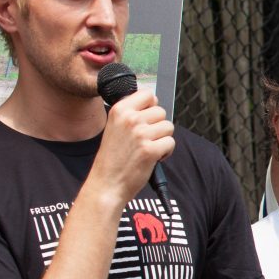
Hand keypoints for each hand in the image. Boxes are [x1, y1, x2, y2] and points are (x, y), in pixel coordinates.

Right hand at [92, 89, 175, 203]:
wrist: (107, 183)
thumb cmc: (113, 158)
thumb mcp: (115, 126)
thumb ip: (131, 113)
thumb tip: (154, 102)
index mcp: (120, 110)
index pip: (148, 94)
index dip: (151, 107)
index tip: (146, 119)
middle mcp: (130, 119)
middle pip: (161, 112)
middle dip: (158, 126)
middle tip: (145, 140)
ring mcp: (141, 134)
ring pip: (168, 127)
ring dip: (162, 139)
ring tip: (148, 148)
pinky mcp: (150, 149)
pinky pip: (171, 142)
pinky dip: (166, 152)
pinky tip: (152, 158)